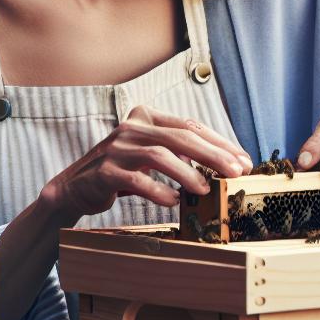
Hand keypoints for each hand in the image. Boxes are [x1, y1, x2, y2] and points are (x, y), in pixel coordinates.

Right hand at [40, 104, 251, 219]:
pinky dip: (157, 190)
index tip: (243, 161)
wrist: (76, 187)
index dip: (220, 143)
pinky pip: (136, 180)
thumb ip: (181, 153)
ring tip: (205, 189)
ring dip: (187, 173)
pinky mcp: (103, 171)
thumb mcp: (152, 156)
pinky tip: (172, 201)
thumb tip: (226, 164)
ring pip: (159, 155)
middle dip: (213, 155)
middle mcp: (132, 127)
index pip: (191, 126)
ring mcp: (116, 148)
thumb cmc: (123, 171)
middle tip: (236, 173)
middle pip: (181, 136)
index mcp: (147, 117)